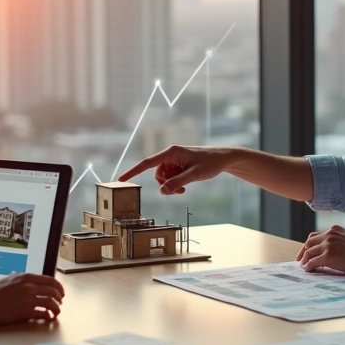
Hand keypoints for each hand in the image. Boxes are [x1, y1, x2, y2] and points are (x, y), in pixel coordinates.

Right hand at [0, 273, 64, 324]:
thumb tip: (35, 284)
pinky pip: (42, 313)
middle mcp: (28, 286)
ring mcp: (27, 299)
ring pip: (51, 302)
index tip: (60, 293)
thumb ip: (23, 281)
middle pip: (53, 291)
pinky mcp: (24, 311)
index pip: (50, 280)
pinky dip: (47, 316)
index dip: (58, 287)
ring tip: (55, 312)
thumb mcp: (9, 279)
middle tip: (60, 303)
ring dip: (56, 308)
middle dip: (59, 298)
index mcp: (26, 277)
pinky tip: (47, 317)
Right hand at [118, 145, 235, 194]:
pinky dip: (175, 184)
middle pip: (157, 174)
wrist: (223, 159)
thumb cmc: (210, 163)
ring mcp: (173, 161)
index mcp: (171, 152)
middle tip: (181, 190)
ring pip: (163, 178)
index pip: (147, 163)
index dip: (133, 171)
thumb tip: (162, 192)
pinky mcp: (177, 166)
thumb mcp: (194, 175)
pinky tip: (186, 185)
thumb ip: (177, 183)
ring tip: (185, 187)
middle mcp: (169, 155)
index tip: (121, 179)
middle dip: (165, 185)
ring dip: (171, 186)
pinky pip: (170, 178)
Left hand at [297, 225, 344, 274]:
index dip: (308, 245)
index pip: (315, 236)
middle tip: (300, 261)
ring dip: (304, 260)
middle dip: (302, 252)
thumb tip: (332, 251)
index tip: (305, 252)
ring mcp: (327, 245)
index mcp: (334, 230)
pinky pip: (312, 262)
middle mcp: (329, 235)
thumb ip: (339, 241)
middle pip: (308, 243)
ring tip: (304, 267)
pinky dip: (308, 266)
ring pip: (308, 252)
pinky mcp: (328, 256)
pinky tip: (309, 270)